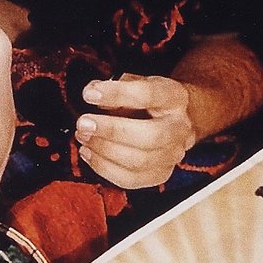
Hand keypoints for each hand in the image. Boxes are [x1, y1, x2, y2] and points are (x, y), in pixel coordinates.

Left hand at [75, 74, 196, 188]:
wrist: (172, 120)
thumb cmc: (148, 100)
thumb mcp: (136, 83)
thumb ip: (115, 86)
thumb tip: (92, 93)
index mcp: (174, 97)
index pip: (148, 94)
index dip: (116, 94)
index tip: (89, 95)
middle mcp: (179, 127)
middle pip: (150, 136)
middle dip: (111, 131)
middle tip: (83, 124)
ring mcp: (173, 154)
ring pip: (140, 161)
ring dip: (104, 150)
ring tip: (83, 137)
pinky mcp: (160, 174)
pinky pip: (131, 179)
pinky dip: (104, 168)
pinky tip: (88, 154)